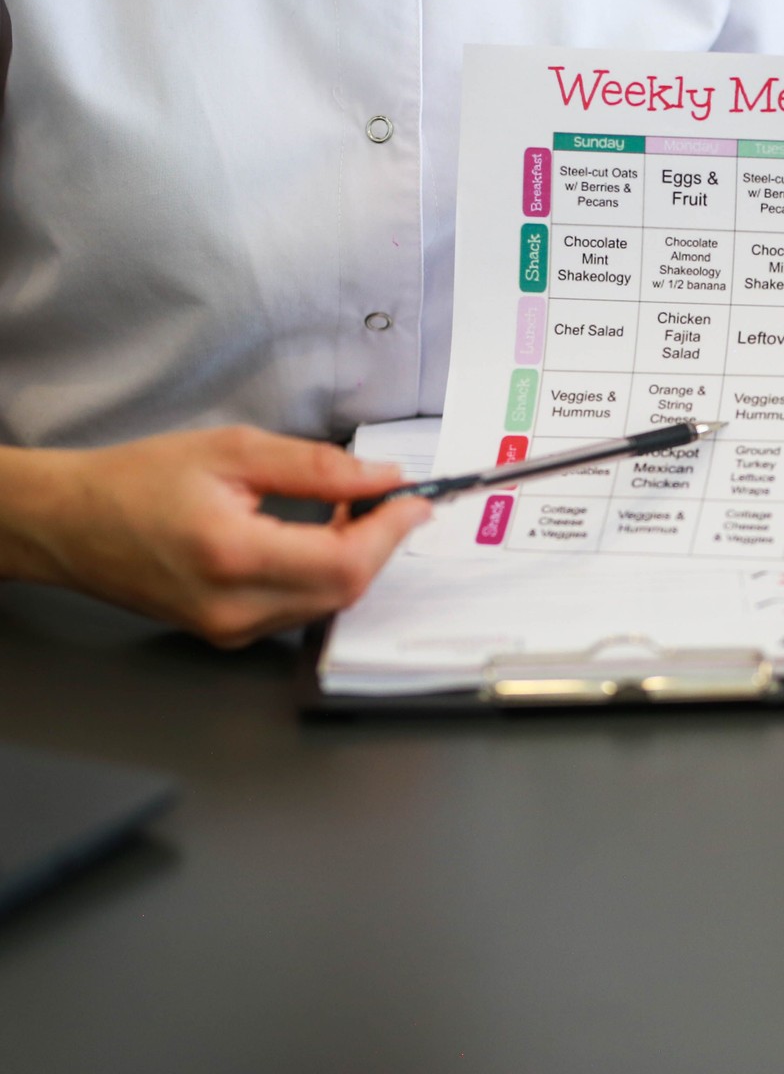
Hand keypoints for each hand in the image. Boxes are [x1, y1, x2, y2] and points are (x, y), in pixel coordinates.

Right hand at [0, 426, 431, 646]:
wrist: (68, 524)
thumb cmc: (134, 482)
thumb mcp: (232, 451)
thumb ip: (315, 467)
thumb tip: (380, 478)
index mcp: (231, 555)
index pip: (345, 561)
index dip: (391, 531)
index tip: (414, 500)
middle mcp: (232, 606)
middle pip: (345, 590)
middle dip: (380, 544)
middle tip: (387, 501)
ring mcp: (229, 629)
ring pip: (327, 604)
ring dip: (354, 560)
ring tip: (348, 513)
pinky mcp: (226, 634)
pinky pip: (300, 611)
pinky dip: (324, 576)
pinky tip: (317, 540)